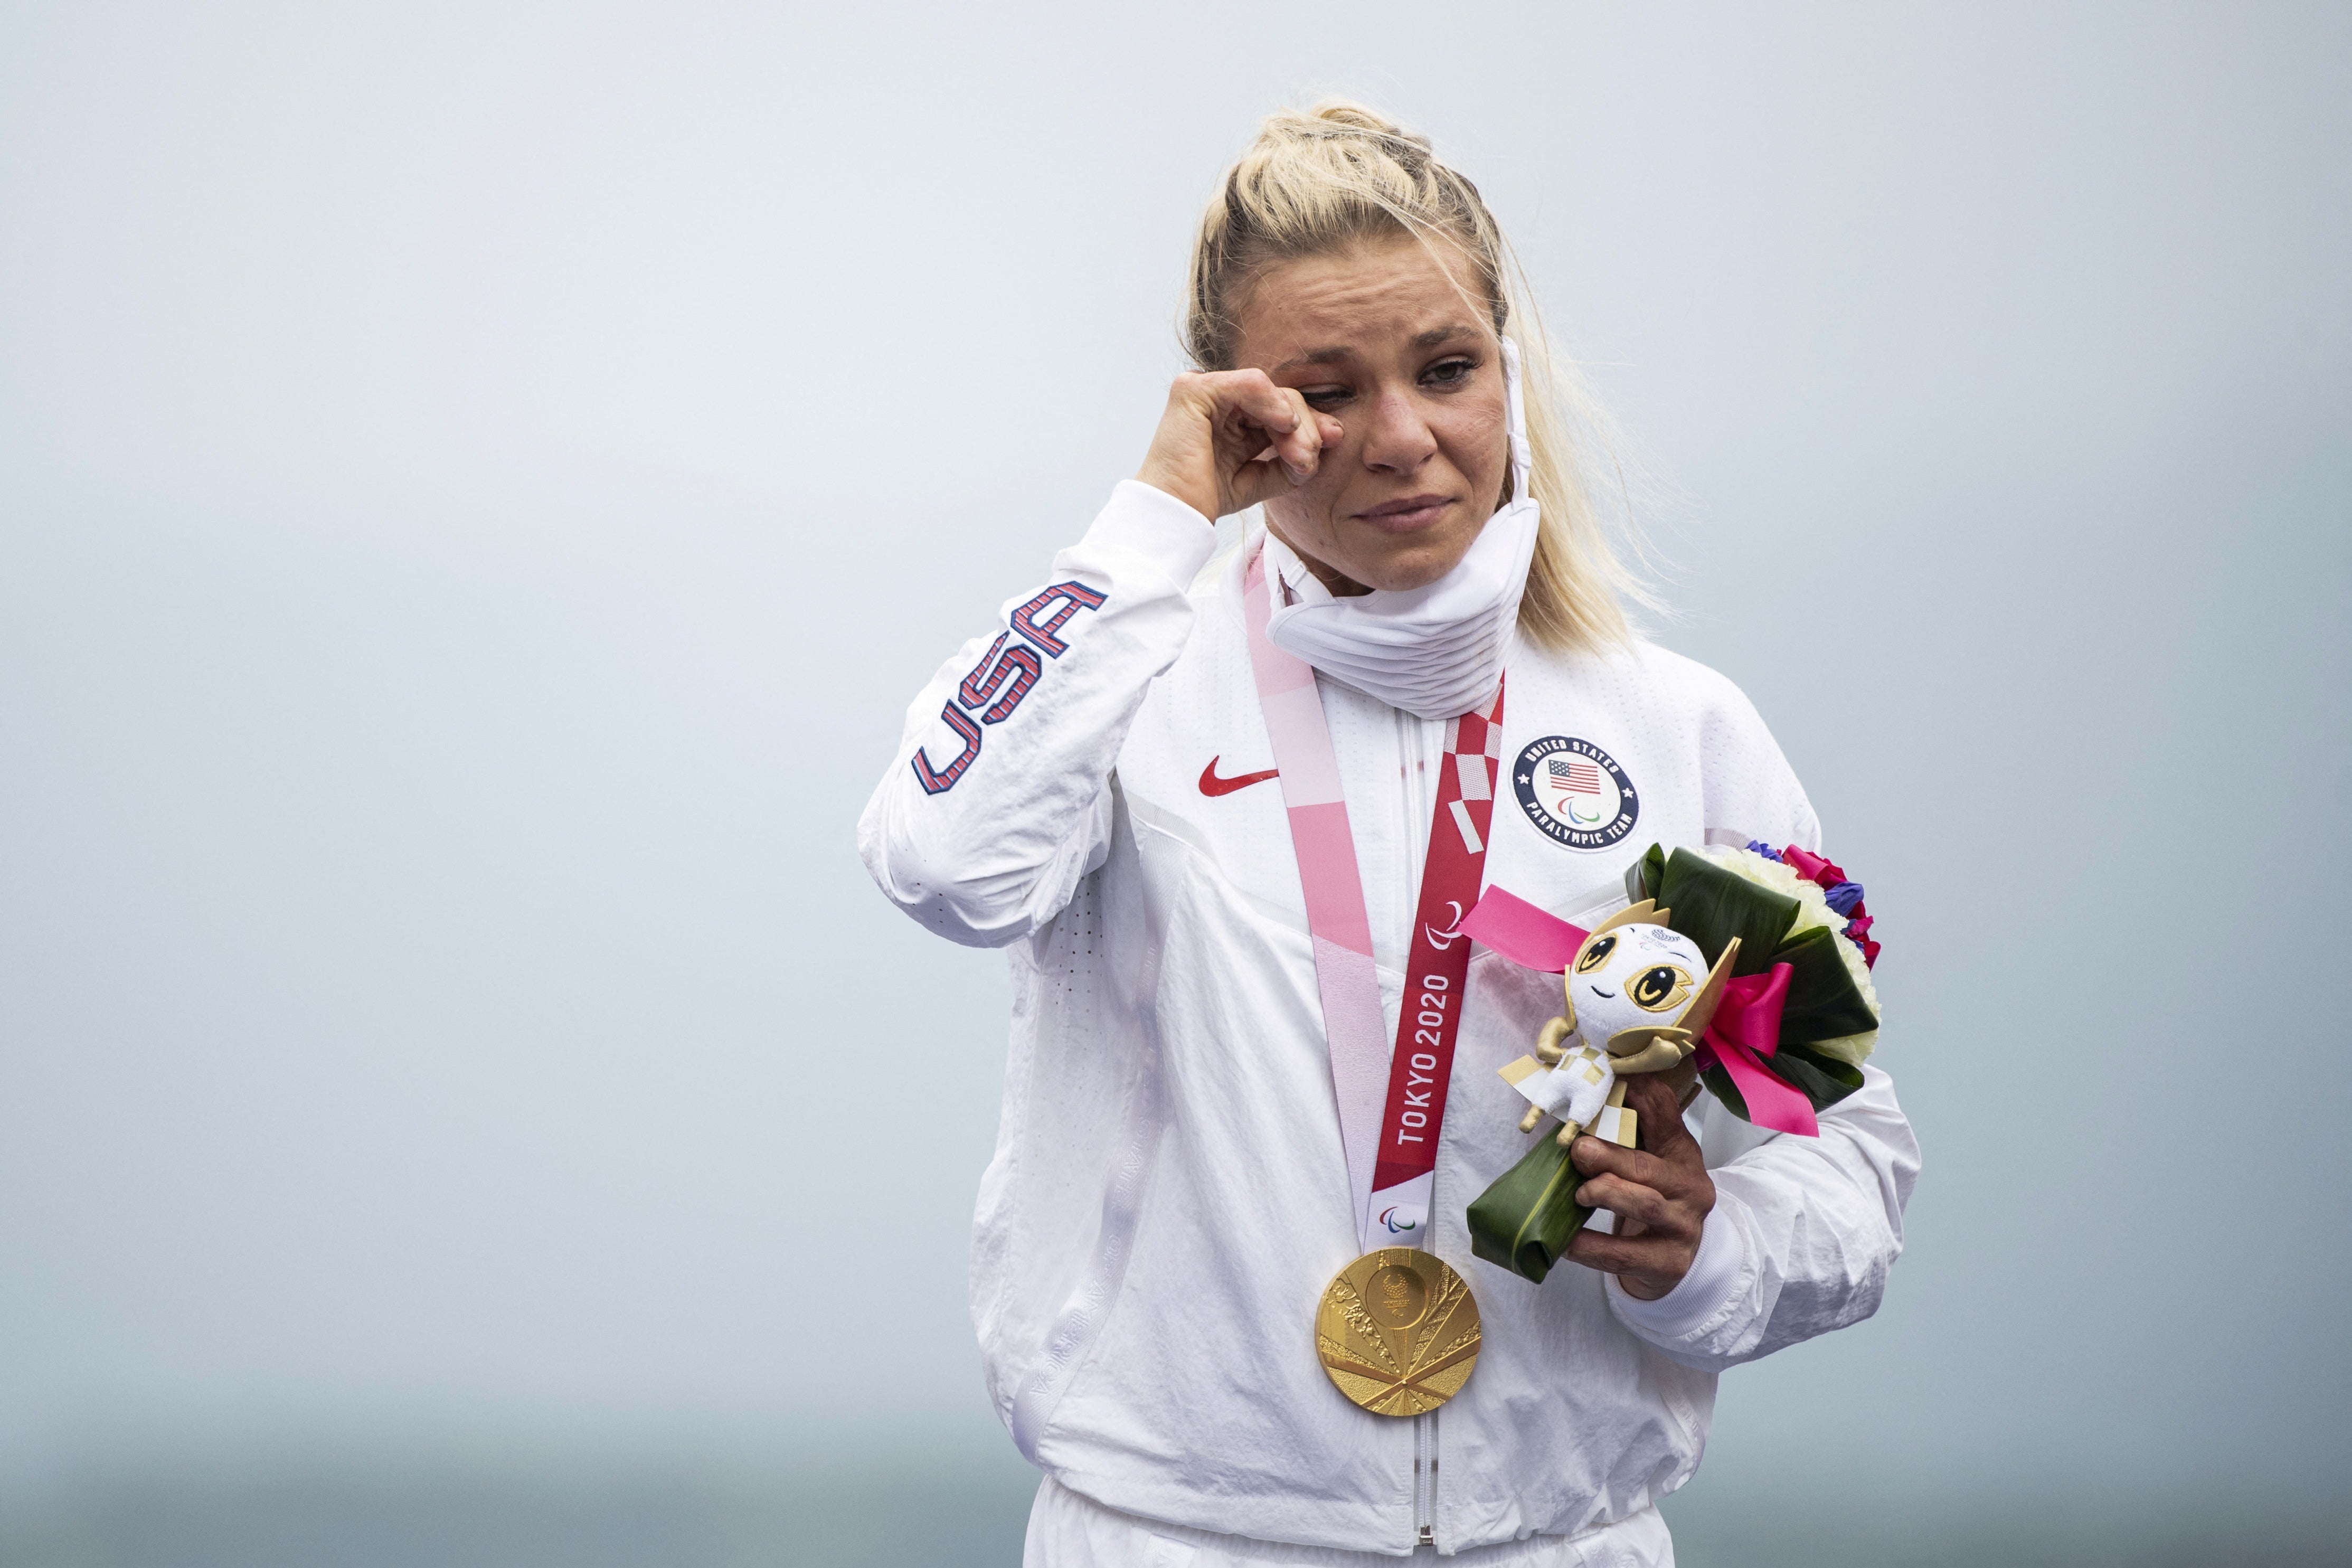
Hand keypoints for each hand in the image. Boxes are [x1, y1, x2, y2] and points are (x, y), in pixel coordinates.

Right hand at [1133, 370, 1344, 522]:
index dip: (1310, 424)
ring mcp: (1204, 390)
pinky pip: (1250, 383)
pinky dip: (1273, 403)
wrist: (1176, 515)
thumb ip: (1290, 460)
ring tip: (1301, 454)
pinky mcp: (1194, 390)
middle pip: (1280, 398)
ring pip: (1271, 390)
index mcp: (1230, 416)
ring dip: (1295, 422)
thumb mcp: (1260, 478)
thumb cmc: (1208, 498)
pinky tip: (1285, 424)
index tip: (1333, 442)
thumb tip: (1329, 439)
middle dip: (1306, 427)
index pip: (1280, 409)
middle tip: (1311, 458)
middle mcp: (1217, 399)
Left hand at [1563, 1074, 1715, 1299]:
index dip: (1637, 1095)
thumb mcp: (1649, 1161)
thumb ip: (1623, 1136)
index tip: (1606, 1085)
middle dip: (1610, 1157)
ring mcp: (1684, 1228)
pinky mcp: (1669, 1264)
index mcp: (1682, 1153)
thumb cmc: (1653, 1198)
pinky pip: (1623, 1255)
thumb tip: (1575, 1109)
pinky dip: (1590, 1247)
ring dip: (1606, 1194)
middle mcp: (1690, 1188)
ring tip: (1578, 1194)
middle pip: (1649, 1167)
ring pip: (1645, 1206)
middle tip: (1578, 1150)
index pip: (1664, 1114)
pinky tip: (1565, 1242)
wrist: (1678, 1259)